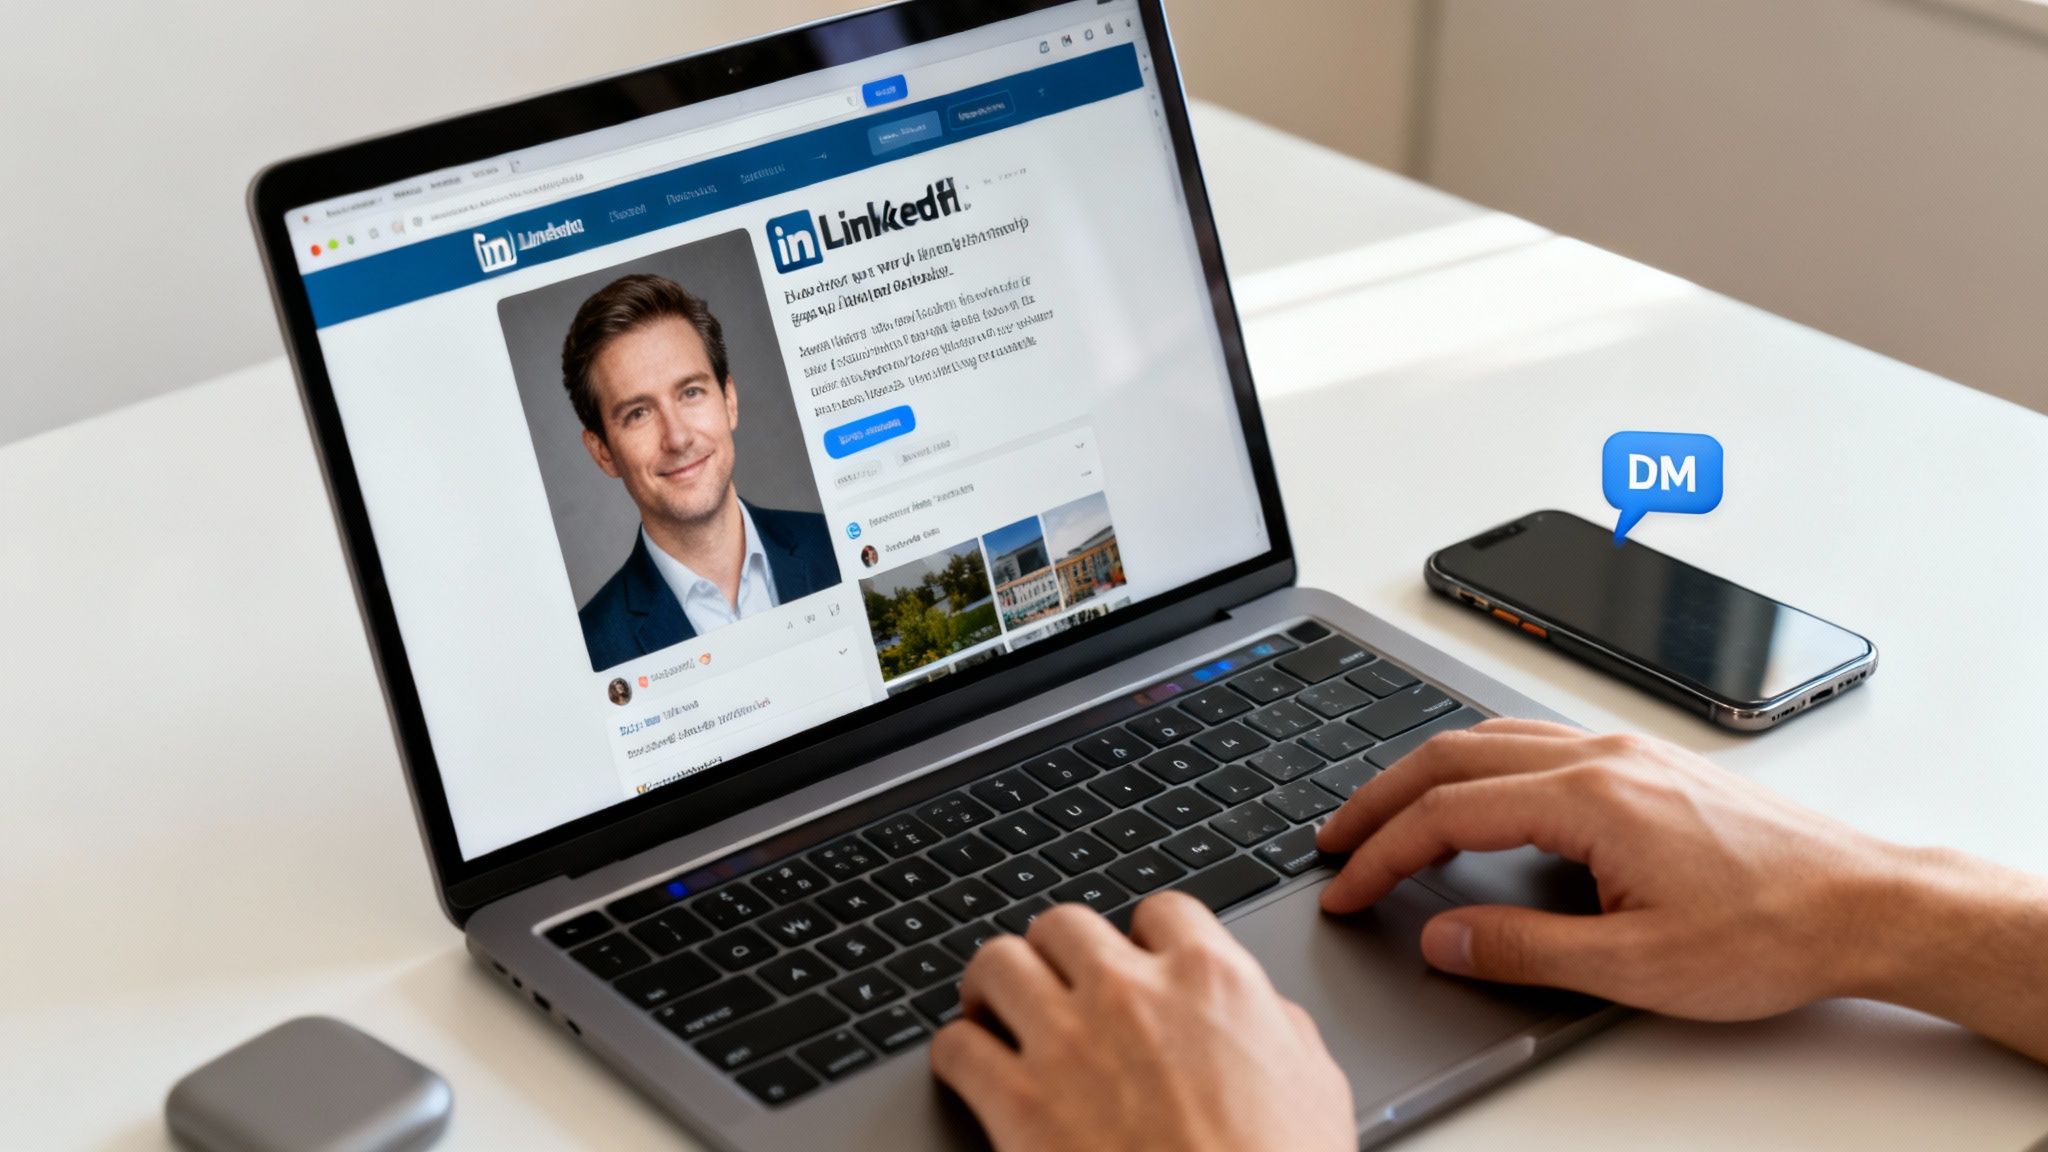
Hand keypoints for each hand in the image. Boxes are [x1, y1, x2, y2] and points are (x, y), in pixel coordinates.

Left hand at [929, 894, 1353, 1151]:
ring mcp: (1069, 1043)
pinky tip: (971, 1070)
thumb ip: (1278, 1026)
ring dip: (995, 985)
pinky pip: (956, 1045)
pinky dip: (957, 1054)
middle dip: (1057, 953)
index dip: (1142, 936)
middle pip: (1064, 923)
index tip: (1133, 959)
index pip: (1161, 909)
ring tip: (997, 1010)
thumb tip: (1262, 1012)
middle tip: (1055, 983)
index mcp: (1212, 982)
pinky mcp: (1017, 1103)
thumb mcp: (1314, 1086)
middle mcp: (1133, 995)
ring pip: (997, 962)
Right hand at [1314, 718, 2047, 1063]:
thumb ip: (1525, 950)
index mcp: (1589, 798)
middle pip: (1452, 756)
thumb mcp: (1638, 966)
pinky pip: (1532, 742)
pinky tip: (1475, 796)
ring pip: (1490, 738)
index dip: (1381, 853)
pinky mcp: (1646, 763)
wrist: (1868, 904)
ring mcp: (1625, 752)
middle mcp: (1600, 758)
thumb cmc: (1773, 931)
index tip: (1345, 887)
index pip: (1447, 813)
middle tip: (1333, 841)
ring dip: (1424, 775)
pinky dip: (1476, 765)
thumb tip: (1444, 938)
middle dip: (1378, 798)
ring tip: (1384, 816)